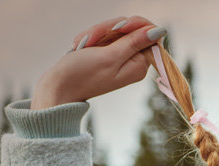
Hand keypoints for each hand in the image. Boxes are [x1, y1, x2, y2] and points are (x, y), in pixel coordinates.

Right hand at [31, 16, 164, 109]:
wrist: (58, 86)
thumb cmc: (83, 74)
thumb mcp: (111, 56)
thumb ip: (135, 42)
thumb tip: (160, 31)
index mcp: (139, 65)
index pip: (148, 33)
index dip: (133, 25)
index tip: (117, 28)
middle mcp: (132, 61)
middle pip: (129, 29)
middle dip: (108, 29)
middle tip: (92, 41)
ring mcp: (119, 56)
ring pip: (113, 29)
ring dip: (95, 33)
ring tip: (83, 46)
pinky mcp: (106, 52)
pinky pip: (102, 34)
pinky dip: (90, 37)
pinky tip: (81, 46)